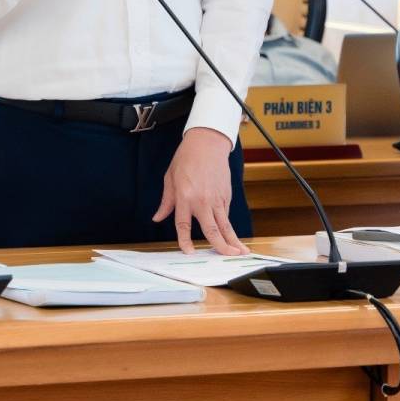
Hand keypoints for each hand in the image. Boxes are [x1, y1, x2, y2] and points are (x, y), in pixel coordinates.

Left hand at [153, 128, 248, 255]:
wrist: (207, 143)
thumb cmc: (186, 159)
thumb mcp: (170, 179)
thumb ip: (166, 202)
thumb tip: (157, 218)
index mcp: (184, 197)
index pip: (183, 225)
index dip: (185, 241)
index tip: (189, 252)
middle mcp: (202, 201)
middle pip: (212, 230)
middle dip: (220, 246)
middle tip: (228, 257)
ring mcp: (216, 198)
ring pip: (225, 225)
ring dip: (233, 240)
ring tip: (241, 252)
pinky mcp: (226, 195)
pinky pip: (226, 214)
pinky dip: (228, 226)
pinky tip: (232, 236)